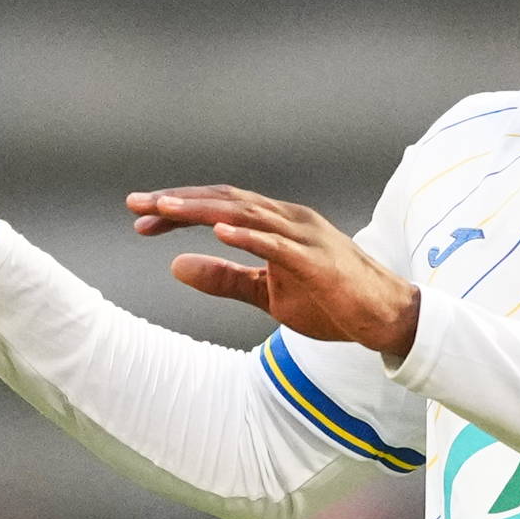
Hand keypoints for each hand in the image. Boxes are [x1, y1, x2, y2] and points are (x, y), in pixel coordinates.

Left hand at [129, 185, 422, 358]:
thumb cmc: (330, 301)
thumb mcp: (266, 294)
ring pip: (244, 214)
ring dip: (202, 210)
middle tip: (134, 204)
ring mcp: (304, 235)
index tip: (139, 217)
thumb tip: (175, 267)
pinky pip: (277, 244)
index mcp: (275, 223)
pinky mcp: (317, 260)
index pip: (217, 208)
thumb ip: (223, 279)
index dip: (178, 210)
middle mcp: (287, 219)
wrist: (385, 317)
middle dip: (178, 202)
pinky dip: (247, 235)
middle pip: (223, 201)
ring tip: (164, 209)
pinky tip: (217, 232)